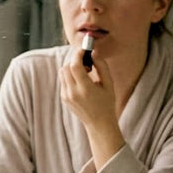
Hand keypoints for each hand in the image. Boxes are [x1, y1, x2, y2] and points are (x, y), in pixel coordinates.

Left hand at [59, 46, 123, 167]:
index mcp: (85, 89)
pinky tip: (82, 79)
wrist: (98, 123)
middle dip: (74, 59)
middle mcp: (72, 93)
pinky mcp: (63, 98)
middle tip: (86, 58)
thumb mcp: (109, 84)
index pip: (74, 66)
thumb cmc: (107, 103)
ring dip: (71, 66)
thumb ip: (101, 66)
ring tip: (85, 70)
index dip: (78, 54)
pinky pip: (63, 80)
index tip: (84, 48)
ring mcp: (66, 96)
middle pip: (66, 67)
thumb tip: (93, 52)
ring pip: (62, 72)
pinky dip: (70, 75)